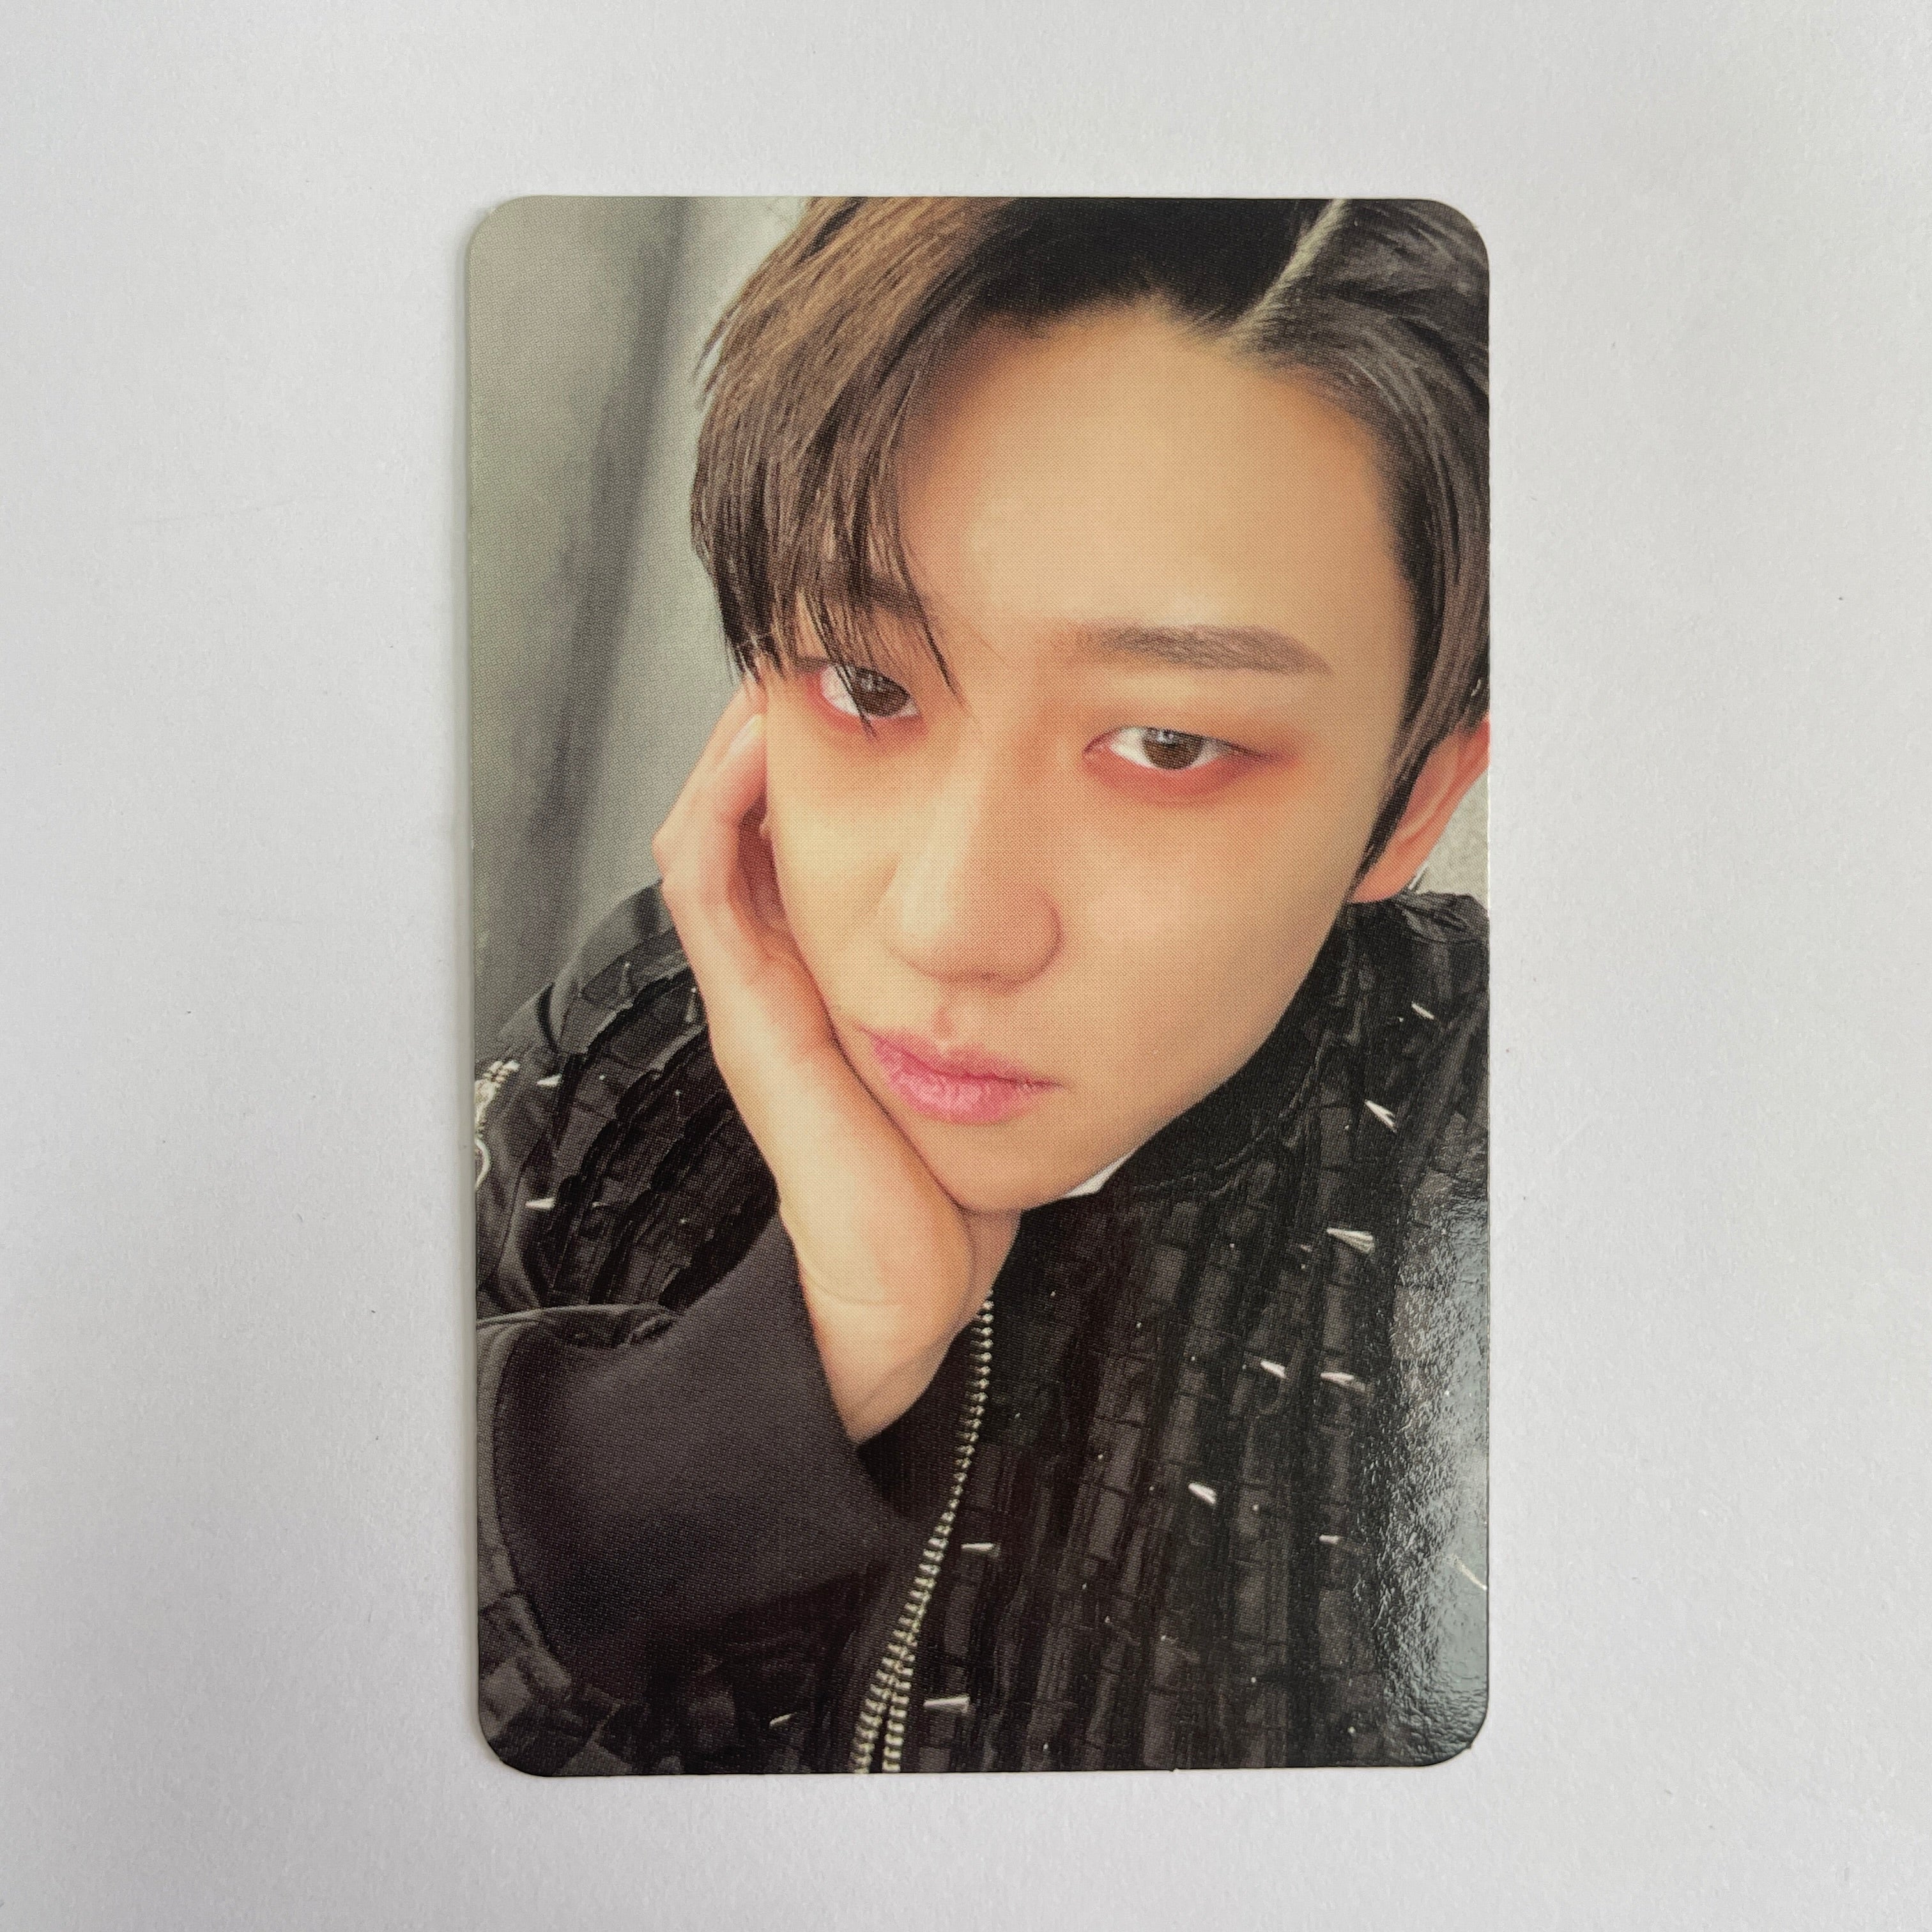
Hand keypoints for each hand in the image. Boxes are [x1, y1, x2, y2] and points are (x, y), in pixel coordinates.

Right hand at [652, 681, 1019, 1441]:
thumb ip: (1032, 975)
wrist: (912, 1278)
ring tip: (793, 654)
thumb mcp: (1009, 1044)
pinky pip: (708, 875)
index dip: (851, 730)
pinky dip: (726, 798)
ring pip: (724, 818)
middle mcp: (793, 955)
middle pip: (767, 801)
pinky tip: (764, 733)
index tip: (897, 659)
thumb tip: (1104, 888)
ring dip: (754, 733)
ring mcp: (761, 977)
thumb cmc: (959, 1176)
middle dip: (798, 708)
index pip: (825, 815)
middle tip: (832, 626)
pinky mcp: (748, 1006)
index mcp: (850, 960)